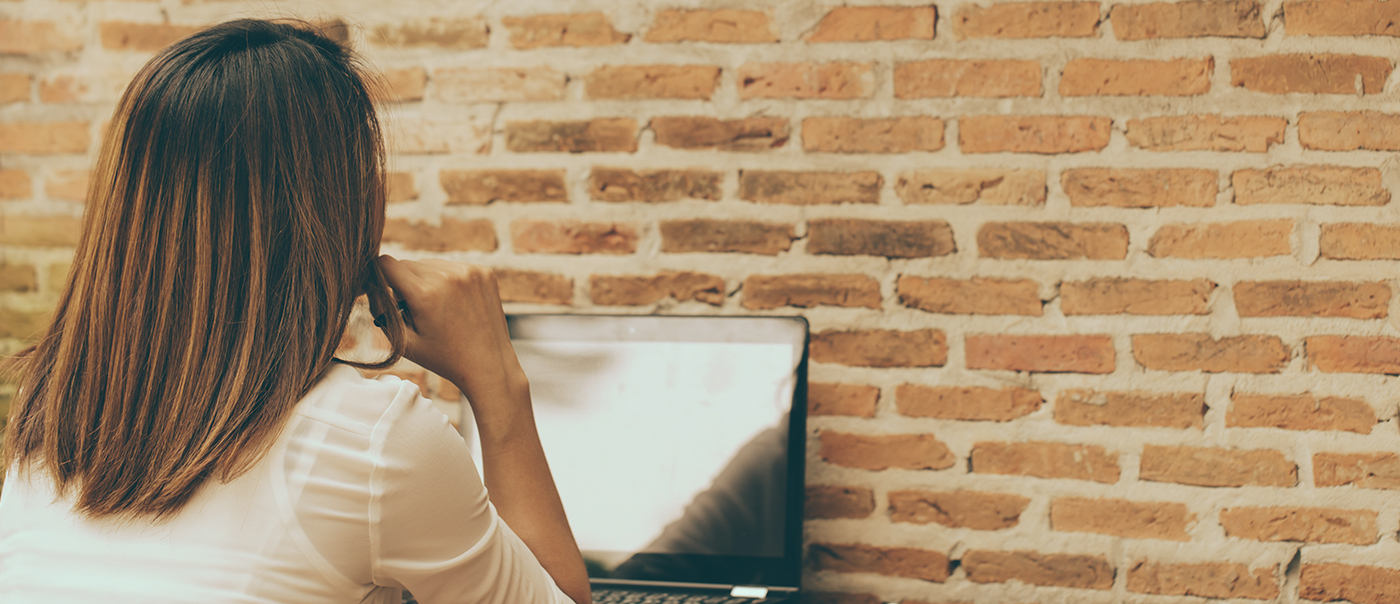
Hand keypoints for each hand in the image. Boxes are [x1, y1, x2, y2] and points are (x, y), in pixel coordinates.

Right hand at [375, 256, 529, 430]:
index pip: (386, 264)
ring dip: (426, 280)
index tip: (381, 291)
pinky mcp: (484, 271)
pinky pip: (452, 267)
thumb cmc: (443, 358)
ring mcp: (469, 271)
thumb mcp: (403, 341)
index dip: (378, 277)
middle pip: (408, 264)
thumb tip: (371, 283)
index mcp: (425, 293)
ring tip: (437, 309)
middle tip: (414, 310)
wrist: (489, 365)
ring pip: (430, 264)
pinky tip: (455, 304)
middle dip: (404, 283)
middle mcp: (448, 276)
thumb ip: (381, 309)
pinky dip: (448, 280)